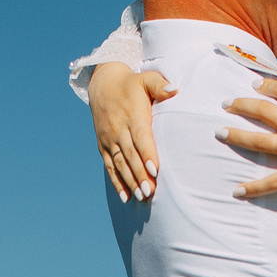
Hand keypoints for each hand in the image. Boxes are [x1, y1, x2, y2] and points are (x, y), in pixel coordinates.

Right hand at [90, 65, 174, 200]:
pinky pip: (109, 166)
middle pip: (130, 155)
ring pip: (119, 163)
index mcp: (132, 114)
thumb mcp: (146, 78)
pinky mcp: (103, 145)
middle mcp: (118, 128)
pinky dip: (117, 182)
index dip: (147, 154)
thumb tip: (174, 90)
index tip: (154, 170)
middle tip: (150, 192)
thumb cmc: (131, 83)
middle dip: (139, 174)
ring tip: (141, 197)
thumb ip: (160, 84)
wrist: (103, 83)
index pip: (140, 137)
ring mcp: (109, 139)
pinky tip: (125, 197)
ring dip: (130, 181)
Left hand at [219, 71, 276, 209]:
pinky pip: (272, 182)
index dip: (267, 85)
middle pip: (263, 111)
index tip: (255, 85)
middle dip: (242, 105)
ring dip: (236, 135)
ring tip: (219, 132)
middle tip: (226, 104)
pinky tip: (237, 190)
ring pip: (259, 141)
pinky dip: (254, 187)